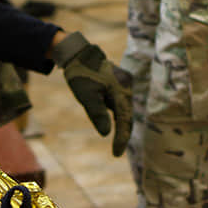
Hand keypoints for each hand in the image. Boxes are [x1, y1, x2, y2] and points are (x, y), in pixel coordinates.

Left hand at [53, 31, 132, 156]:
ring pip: (126, 109)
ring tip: (118, 143)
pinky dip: (119, 115)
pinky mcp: (121, 83)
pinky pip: (122, 103)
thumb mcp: (86, 95)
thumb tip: (106, 133)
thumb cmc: (80, 74)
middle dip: (123, 134)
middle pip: (128, 115)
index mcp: (120, 89)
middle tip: (117, 152)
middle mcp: (127, 86)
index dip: (121, 138)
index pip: (124, 119)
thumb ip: (97, 114)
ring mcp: (125, 84)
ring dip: (122, 125)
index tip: (116, 153)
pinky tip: (115, 125)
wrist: (79, 54)